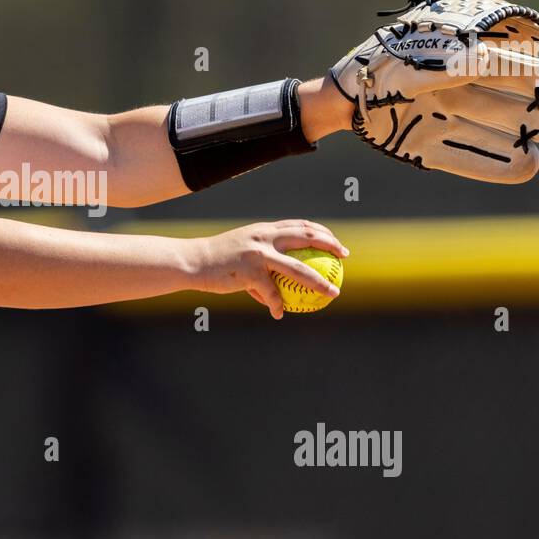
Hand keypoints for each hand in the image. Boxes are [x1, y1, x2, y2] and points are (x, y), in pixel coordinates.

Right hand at [194, 219, 349, 319]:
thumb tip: (277, 287)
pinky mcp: (250, 272)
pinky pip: (272, 293)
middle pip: (306, 237)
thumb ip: (260, 263)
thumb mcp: (241, 253)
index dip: (321, 231)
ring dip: (319, 282)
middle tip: (345, 257)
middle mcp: (265, 237)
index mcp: (264, 230)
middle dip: (331, 245)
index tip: (335, 242)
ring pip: (298, 269)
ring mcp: (258, 254)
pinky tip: (279, 314)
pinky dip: (277, 305)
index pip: (299, 225)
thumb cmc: (216, 261)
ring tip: (332, 293)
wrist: (193, 262)